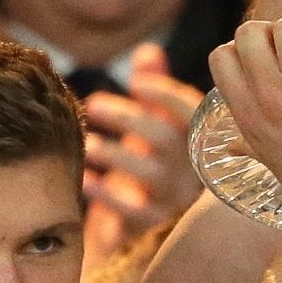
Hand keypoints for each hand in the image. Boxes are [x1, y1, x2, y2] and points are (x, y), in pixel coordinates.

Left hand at [83, 45, 205, 257]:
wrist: (152, 231)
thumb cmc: (153, 161)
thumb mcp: (155, 122)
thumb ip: (154, 86)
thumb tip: (148, 51)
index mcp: (197, 138)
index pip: (193, 113)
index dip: (166, 95)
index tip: (136, 83)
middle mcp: (192, 168)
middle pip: (167, 138)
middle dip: (130, 118)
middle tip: (94, 104)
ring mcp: (176, 199)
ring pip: (150, 173)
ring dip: (114, 153)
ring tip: (88, 143)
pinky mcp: (154, 227)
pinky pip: (132, 210)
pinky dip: (105, 193)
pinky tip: (84, 179)